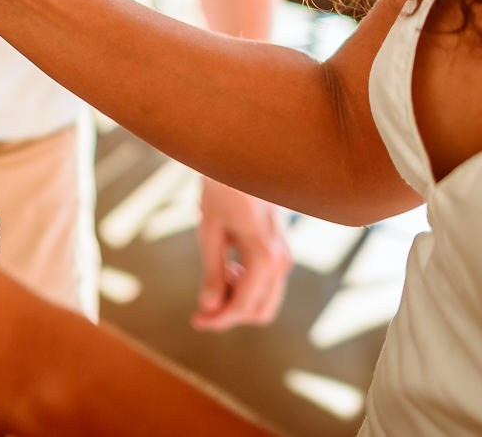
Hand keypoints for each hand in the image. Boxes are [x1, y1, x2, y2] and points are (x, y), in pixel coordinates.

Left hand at [191, 177, 291, 330]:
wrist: (242, 161)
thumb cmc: (222, 190)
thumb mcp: (210, 231)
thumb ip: (212, 272)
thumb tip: (210, 307)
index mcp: (264, 256)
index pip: (243, 306)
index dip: (218, 319)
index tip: (196, 320)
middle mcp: (282, 261)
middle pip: (260, 311)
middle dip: (230, 314)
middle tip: (201, 307)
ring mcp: (285, 256)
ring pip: (267, 300)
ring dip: (239, 300)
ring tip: (216, 276)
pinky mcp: (282, 251)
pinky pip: (268, 284)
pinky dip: (248, 287)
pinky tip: (229, 268)